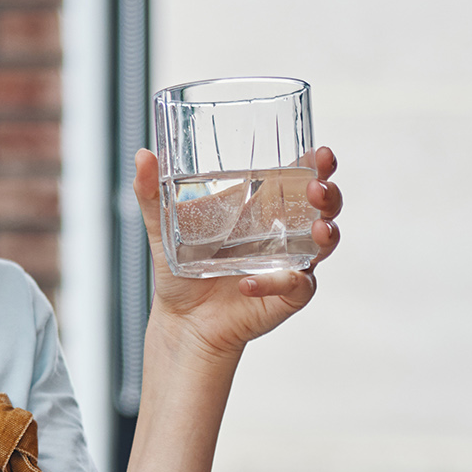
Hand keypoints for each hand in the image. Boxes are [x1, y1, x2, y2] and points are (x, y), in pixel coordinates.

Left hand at [132, 146, 341, 359]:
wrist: (182, 319)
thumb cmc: (181, 270)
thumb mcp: (163, 227)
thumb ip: (152, 193)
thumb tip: (142, 156)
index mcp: (262, 208)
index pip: (301, 177)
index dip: (317, 164)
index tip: (321, 153)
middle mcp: (284, 233)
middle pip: (324, 206)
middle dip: (329, 193)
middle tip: (317, 187)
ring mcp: (290, 263)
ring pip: (325, 244)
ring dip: (326, 233)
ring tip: (317, 228)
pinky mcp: (287, 295)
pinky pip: (295, 286)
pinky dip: (275, 283)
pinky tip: (246, 282)